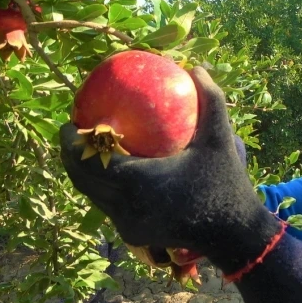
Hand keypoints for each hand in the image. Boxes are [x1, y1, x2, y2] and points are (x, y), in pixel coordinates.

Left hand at [59, 67, 279, 272]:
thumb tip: (198, 69)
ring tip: (85, 150)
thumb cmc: (225, 181)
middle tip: (71, 133)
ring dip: (84, 173)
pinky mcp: (132, 233)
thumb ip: (210, 100)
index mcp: (138, 182)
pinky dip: (102, 187)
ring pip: (92, 195)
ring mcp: (127, 224)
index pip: (88, 161)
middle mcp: (125, 206)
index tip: (69, 122)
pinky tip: (110, 171)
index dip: (71, 143)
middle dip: (69, 156)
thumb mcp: (220, 138)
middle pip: (82, 179)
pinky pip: (108, 206)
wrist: (232, 232)